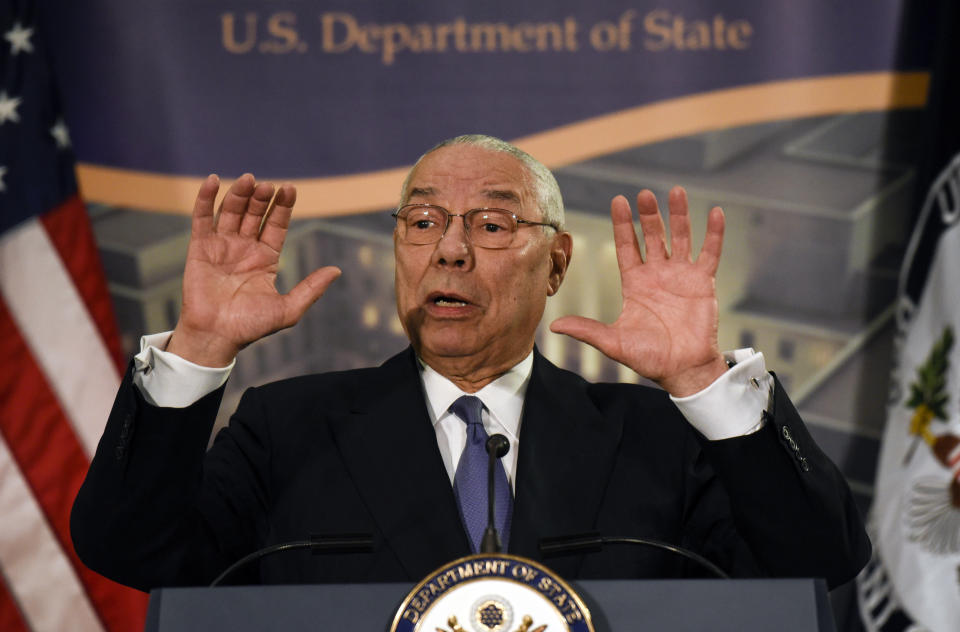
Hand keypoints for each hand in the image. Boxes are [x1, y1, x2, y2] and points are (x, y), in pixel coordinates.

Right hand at [166, 174, 340, 366]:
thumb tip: (337, 270)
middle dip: (262, 198)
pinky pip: (202, 219)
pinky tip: (213, 180)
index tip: (290, 188)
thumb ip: (311, 289)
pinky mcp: (199, 248)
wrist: (216, 336)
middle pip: (254, 214)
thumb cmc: (251, 326)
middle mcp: (245, 248)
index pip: (276, 225)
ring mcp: (222, 246)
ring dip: (239, 194)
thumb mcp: (288, 309)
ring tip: (249, 180)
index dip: (282, 207)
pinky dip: (205, 198)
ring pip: (231, 211)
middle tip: (269, 186)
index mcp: (266, 258)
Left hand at [550, 187, 726, 395]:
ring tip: (675, 191)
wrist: (683, 370)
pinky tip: (714, 212)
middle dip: (648, 215)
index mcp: (635, 283)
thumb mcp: (613, 342)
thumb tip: (554, 325)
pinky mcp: (703, 282)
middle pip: (653, 236)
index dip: (623, 224)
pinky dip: (713, 234)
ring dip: (679, 215)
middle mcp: (658, 274)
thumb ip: (587, 330)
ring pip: (680, 237)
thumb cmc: (649, 358)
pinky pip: (710, 253)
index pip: (627, 246)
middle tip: (644, 194)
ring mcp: (681, 276)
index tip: (618, 200)